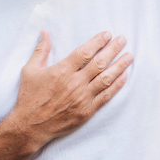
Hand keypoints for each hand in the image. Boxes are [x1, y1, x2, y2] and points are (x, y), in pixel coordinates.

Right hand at [8, 30, 133, 146]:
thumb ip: (40, 51)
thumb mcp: (29, 71)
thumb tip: (44, 33)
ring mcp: (82, 98)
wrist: (30, 126)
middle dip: (113, 50)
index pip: (85, 52)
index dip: (98, 42)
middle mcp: (74, 83)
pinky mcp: (86, 111)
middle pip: (99, 63)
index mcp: (61, 71)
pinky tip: (124, 76)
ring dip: (120, 66)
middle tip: (123, 40)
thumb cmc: (29, 97)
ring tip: (129, 56)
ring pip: (106, 78)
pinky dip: (117, 85)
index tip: (107, 34)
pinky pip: (106, 96)